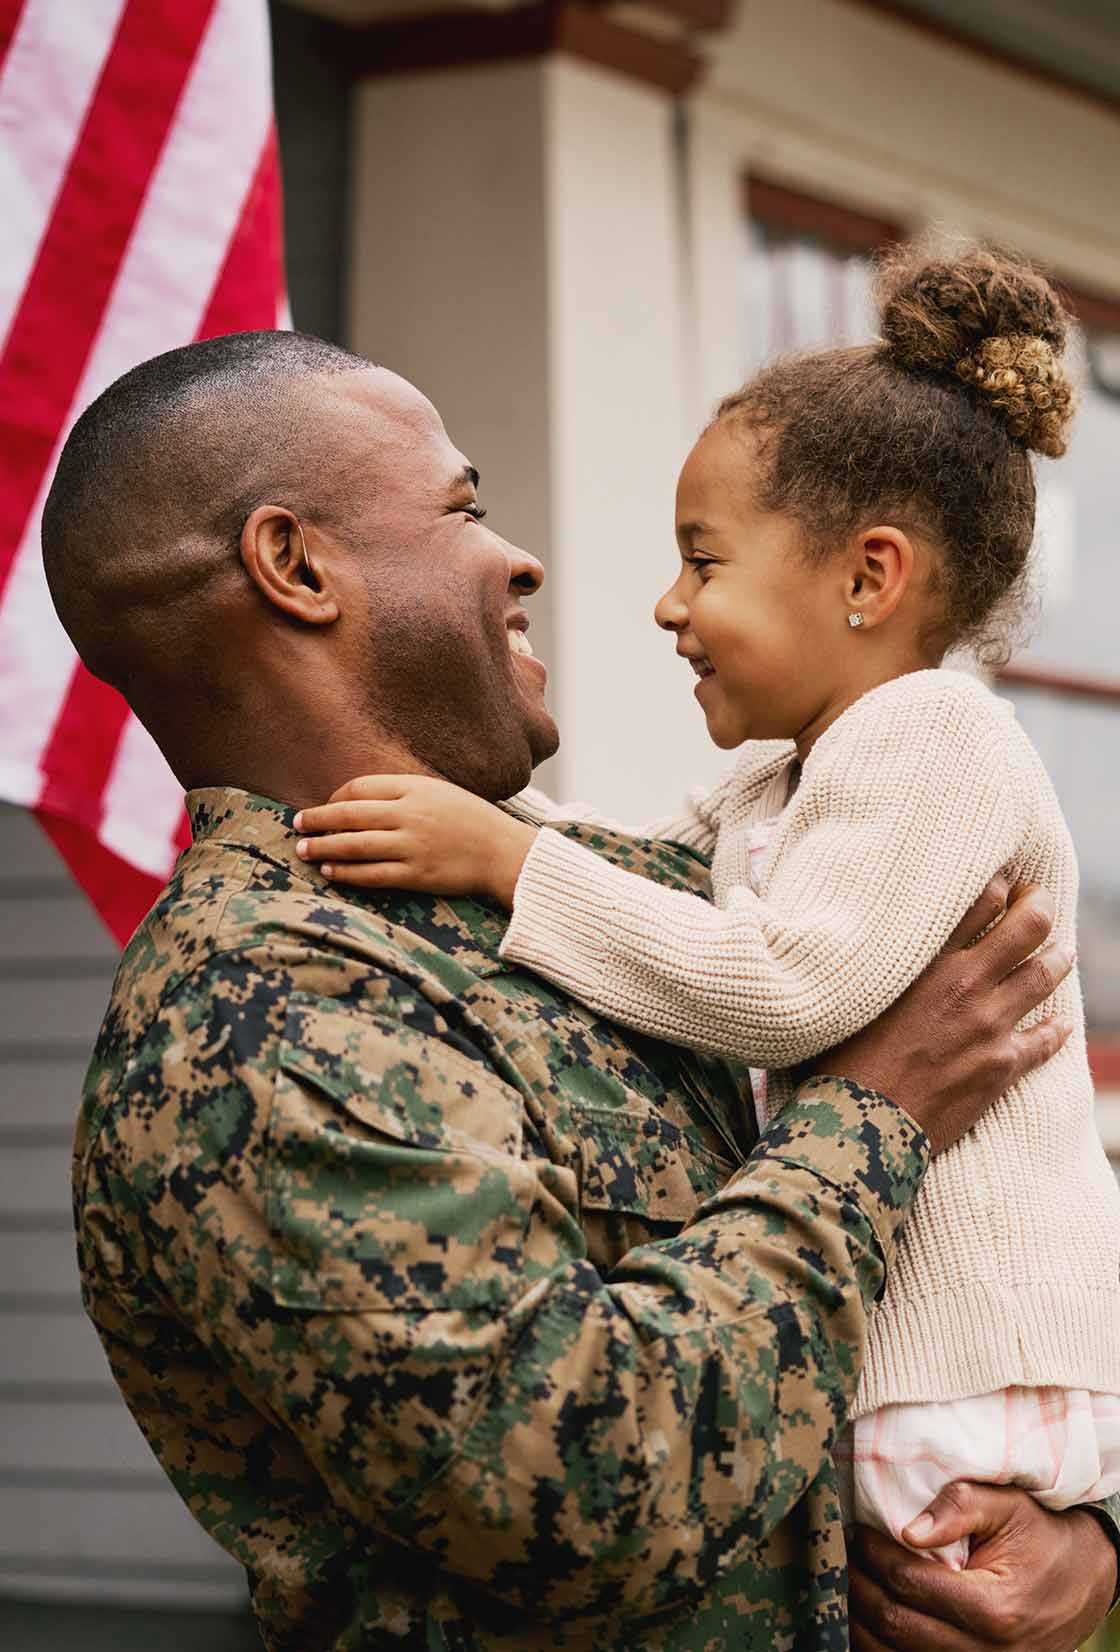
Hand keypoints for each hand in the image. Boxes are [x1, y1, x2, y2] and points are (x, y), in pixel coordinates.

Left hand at [293, 774, 537, 904]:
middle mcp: (410, 815)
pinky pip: (372, 874)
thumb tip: (356, 801)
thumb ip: (402, 792)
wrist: (503, 851)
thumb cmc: (469, 820)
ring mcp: (413, 846)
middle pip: (350, 814)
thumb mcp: (438, 793)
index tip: (325, 807)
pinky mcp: (416, 875)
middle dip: (317, 819)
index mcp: (415, 789)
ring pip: (355, 845)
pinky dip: (346, 872)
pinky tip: (329, 870)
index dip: (335, 798)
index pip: (360, 788)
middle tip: (296, 823)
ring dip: (323, 846)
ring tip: (303, 849)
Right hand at [820, 880, 1073, 1153]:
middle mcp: (966, 987)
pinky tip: (1060, 1023)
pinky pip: (1044, 1041)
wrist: (863, 1125)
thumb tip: (883, 944)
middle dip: (1040, 907)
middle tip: (1040, 902)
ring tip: (1063, 950)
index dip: (1000, 886)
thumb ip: (885, 967)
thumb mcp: (858, 996)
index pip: (980, 903)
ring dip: (1057, 957)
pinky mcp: (1002, 1067)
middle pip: (1026, 928)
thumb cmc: (844, 1060)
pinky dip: (1055, 1029)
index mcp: (928, 963)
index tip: (1004, 883)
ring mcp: (990, 1027)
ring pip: (1043, 976)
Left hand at [849, 1481, 1117, 1649]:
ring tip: (853, 1583)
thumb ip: (959, 1507)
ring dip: (864, 1621)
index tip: (858, 1532)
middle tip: (847, 1555)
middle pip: (898, 1625)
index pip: (911, 1584)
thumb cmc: (1042, 1536)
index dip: (875, 1556)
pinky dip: (884, 1646)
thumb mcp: (1008, 1507)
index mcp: (996, 1609)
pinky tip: (870, 1619)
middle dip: (860, 1586)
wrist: (1085, 1580)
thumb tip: (909, 1529)